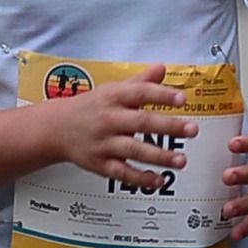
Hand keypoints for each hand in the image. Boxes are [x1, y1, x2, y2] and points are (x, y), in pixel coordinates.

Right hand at [48, 65, 196, 188]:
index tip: (182, 98)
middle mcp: (109, 119)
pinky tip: (158, 180)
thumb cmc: (90, 107)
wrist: (55, 128)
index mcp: (113, 97)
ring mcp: (103, 143)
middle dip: (168, 126)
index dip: (162, 95)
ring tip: (182, 160)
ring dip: (159, 157)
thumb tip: (162, 67)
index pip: (140, 93)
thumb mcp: (112, 89)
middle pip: (141, 122)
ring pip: (134, 150)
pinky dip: (140, 178)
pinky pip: (122, 173)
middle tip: (192, 129)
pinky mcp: (99, 164)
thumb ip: (140, 81)